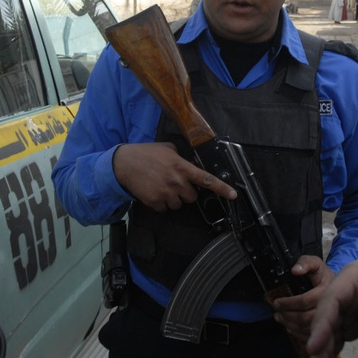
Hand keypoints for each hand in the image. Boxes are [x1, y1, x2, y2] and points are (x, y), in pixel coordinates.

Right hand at [112, 142, 235, 211]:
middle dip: (184, 192)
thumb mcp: (167, 148)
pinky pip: (164, 208)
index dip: (221, 188)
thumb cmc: (146, 153)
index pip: (205, 179)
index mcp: (181, 167)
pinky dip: (160, 203)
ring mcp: (165, 193)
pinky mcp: (155, 201)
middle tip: (173, 183)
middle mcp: (176, 181)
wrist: (124, 163)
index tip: (233, 195)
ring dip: (172, 198)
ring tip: (160, 186)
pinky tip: (153, 191)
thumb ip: (181, 157)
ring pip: (178, 204)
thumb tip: (188, 164)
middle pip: (191, 197)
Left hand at [272, 255, 334, 342]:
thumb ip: (305, 263)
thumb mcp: (315, 263)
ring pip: (308, 330)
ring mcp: (333, 322)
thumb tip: (295, 270)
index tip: (276, 302)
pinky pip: (313, 337)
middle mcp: (331, 308)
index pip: (305, 301)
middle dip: (288, 316)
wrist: (339, 287)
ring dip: (290, 325)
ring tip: (280, 319)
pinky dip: (299, 335)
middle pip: (306, 318)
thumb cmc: (323, 276)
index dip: (288, 303)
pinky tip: (290, 329)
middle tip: (277, 313)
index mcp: (328, 291)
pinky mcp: (331, 331)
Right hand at [304, 244, 357, 357]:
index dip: (322, 321)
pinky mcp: (354, 323)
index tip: (314, 344)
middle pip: (326, 318)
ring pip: (329, 332)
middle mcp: (346, 292)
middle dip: (317, 344)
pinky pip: (337, 339)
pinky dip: (328, 356)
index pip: (334, 298)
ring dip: (320, 355)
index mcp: (356, 275)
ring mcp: (349, 309)